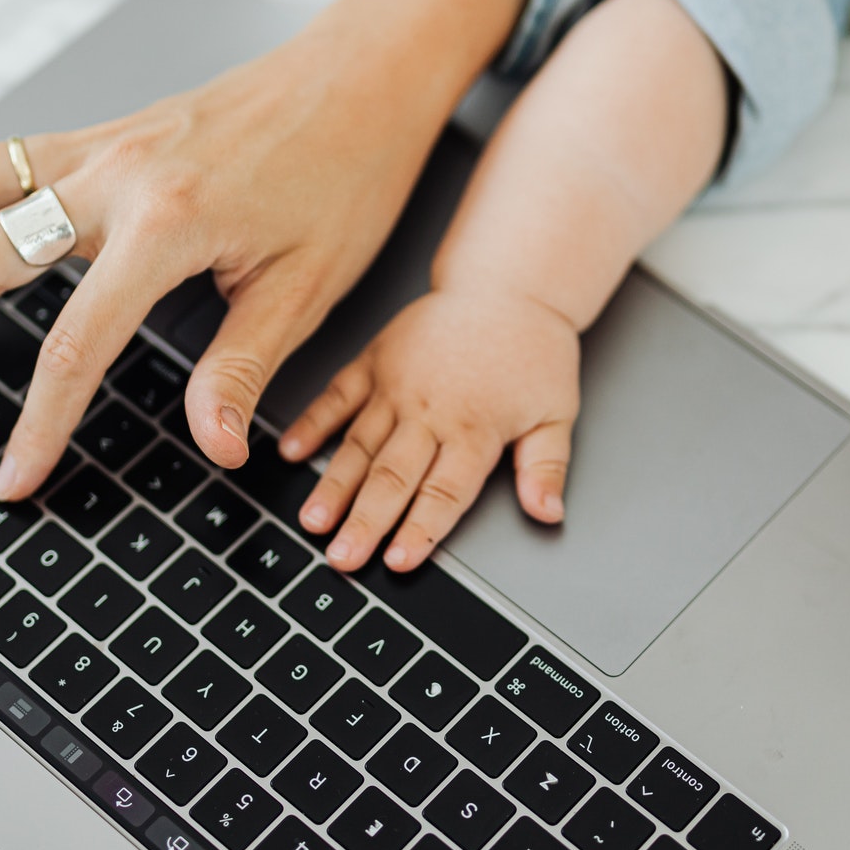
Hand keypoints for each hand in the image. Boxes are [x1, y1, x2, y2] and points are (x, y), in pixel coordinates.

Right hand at [0, 0, 555, 499]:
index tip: (14, 478)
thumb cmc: (348, 173)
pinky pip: (0, 161)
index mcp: (167, 222)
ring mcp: (99, 145)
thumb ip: (242, 368)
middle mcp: (114, 174)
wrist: (362, 74)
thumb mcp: (307, 285)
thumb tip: (216, 450)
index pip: (74, 343)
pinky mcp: (102, 134)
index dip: (38, 422)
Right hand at [278, 288, 580, 571]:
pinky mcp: (375, 361)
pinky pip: (337, 395)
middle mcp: (430, 410)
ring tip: (312, 521)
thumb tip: (548, 513)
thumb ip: (547, 468)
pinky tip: (292, 452)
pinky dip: (313, 423)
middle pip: (392, 477)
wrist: (507, 286)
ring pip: (359, 445)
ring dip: (334, 487)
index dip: (420, 531)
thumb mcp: (557, 412)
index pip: (444, 492)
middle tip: (342, 558)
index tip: (397, 562)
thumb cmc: (533, 351)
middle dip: (364, 523)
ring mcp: (397, 385)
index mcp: (475, 428)